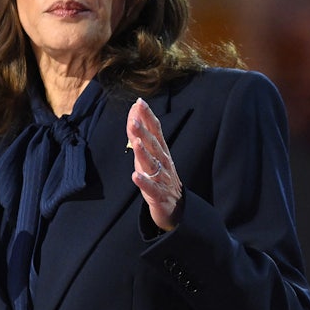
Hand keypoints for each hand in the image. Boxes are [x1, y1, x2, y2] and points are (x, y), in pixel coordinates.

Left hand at [127, 98, 182, 230]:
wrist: (176, 206)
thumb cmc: (160, 175)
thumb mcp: (150, 153)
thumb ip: (140, 132)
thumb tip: (134, 109)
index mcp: (161, 151)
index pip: (156, 130)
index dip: (148, 116)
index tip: (140, 102)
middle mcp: (163, 162)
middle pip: (153, 145)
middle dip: (144, 132)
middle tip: (134, 120)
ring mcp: (162, 178)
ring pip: (152, 164)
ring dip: (144, 153)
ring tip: (136, 143)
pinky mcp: (158, 195)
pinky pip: (151, 188)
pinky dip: (144, 182)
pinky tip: (135, 176)